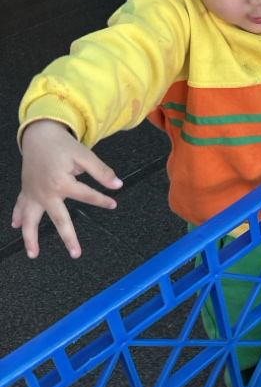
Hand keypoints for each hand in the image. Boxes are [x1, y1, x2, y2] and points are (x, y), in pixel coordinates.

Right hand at [12, 119, 122, 258]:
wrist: (39, 134)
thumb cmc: (61, 145)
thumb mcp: (84, 154)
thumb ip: (101, 171)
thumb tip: (117, 184)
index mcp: (61, 183)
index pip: (86, 196)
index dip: (102, 200)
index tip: (113, 204)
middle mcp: (45, 192)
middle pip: (58, 219)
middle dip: (68, 237)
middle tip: (76, 253)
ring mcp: (34, 193)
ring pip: (31, 219)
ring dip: (30, 237)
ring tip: (33, 253)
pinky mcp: (27, 190)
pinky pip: (20, 206)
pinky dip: (18, 216)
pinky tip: (16, 226)